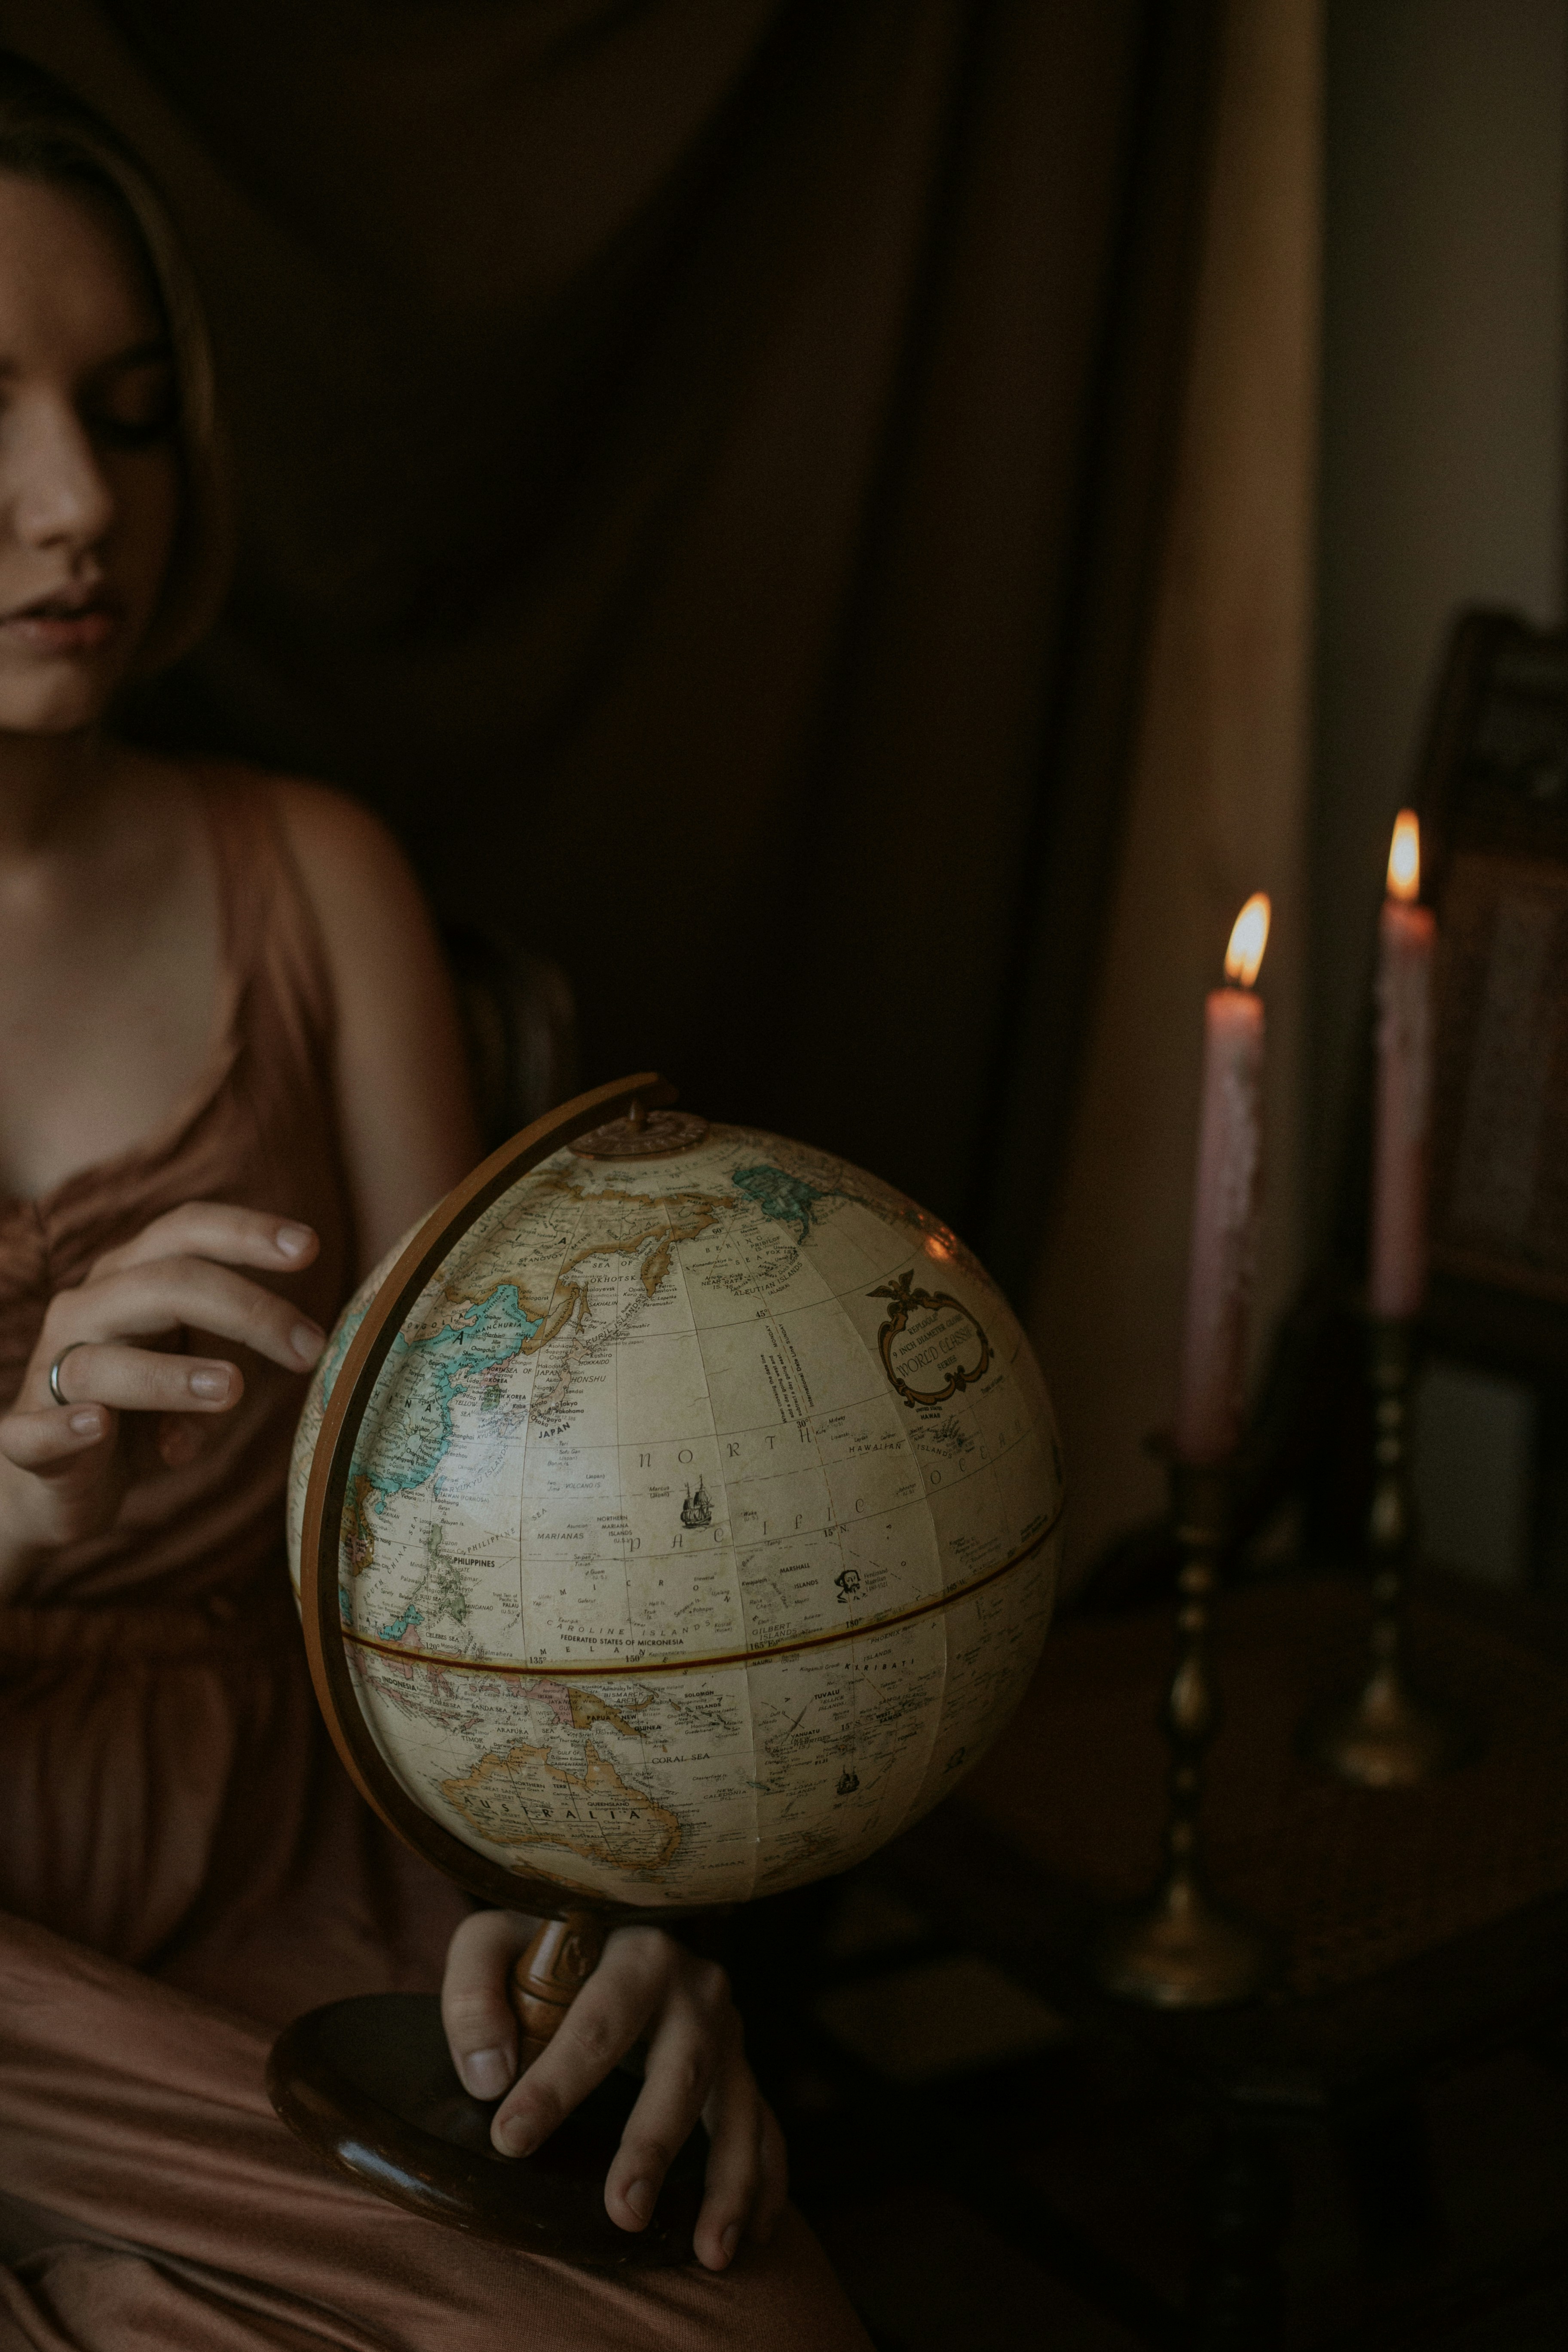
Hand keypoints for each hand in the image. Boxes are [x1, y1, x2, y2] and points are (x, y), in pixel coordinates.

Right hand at [0, 1201, 323, 1579]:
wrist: (56, 1483)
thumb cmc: (141, 1414)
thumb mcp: (199, 1379)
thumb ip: (232, 1364)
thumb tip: (269, 1370)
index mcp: (130, 1278)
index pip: (184, 1230)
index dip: (246, 1232)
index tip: (311, 1248)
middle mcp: (88, 1310)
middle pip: (164, 1283)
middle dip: (246, 1309)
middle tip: (310, 1348)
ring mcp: (50, 1373)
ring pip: (103, 1359)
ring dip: (170, 1374)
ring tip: (232, 1388)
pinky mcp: (27, 1438)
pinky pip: (36, 1429)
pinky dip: (64, 1426)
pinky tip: (96, 1426)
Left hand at [441, 1910, 787, 2271]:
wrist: (603, 1929)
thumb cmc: (541, 1951)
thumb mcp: (492, 1946)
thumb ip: (474, 1996)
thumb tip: (487, 2078)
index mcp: (636, 1951)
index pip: (598, 2022)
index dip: (556, 2082)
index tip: (511, 2140)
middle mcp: (694, 1986)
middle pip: (682, 2068)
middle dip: (654, 2143)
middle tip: (623, 2212)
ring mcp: (726, 2029)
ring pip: (739, 2105)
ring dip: (729, 2179)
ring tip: (709, 2251)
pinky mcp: (739, 2066)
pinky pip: (765, 2125)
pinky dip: (766, 2181)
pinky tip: (752, 2237)